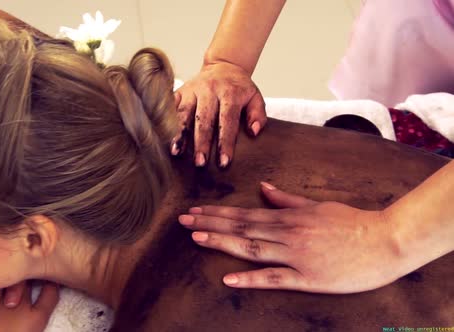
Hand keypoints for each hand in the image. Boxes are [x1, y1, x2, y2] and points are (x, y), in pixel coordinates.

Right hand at [172, 62, 265, 167]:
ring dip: (180, 134)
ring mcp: (192, 89)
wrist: (223, 67)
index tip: (223, 162)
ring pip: (184, 113)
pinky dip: (167, 122)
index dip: (225, 142)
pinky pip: (171, 106)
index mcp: (230, 93)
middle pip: (204, 119)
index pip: (228, 121)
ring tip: (176, 152)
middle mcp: (210, 90)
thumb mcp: (255, 97)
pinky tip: (163, 137)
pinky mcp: (180, 90)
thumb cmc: (239, 89)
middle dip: (201, 143)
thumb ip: (257, 115)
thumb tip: (254, 132)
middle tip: (200, 163)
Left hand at [178, 182, 404, 292]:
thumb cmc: (352, 222)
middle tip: (182, 222)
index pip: (244, 213)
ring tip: (196, 238)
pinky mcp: (308, 277)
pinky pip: (275, 277)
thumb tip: (264, 188)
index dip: (216, 213)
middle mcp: (287, 233)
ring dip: (222, 243)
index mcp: (289, 216)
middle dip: (209, 224)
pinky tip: (230, 278)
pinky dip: (252, 278)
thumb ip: (287, 199)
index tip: (194, 211)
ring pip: (252, 247)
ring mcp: (296, 255)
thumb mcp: (317, 205)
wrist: (386, 241)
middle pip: (241, 228)